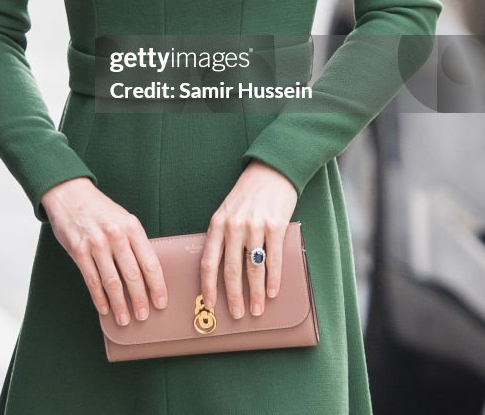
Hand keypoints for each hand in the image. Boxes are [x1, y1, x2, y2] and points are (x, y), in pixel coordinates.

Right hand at [41, 177, 167, 325]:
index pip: (150, 262)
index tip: (161, 302)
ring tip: (125, 319)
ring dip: (120, 304)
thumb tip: (146, 274)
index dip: (157, 286)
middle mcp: (116, 235)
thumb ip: (134, 242)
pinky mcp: (79, 251)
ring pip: (112, 282)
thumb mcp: (123, 218)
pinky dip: (99, 298)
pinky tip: (105, 308)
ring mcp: (96, 244)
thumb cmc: (100, 209)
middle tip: (144, 316)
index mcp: (132, 227)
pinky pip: (92, 280)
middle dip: (139, 300)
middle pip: (132, 275)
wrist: (70, 194)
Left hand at [200, 159, 297, 318]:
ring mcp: (255, 226)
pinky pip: (273, 259)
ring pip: (253, 269)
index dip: (208, 286)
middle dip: (233, 297)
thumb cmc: (248, 194)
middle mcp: (234, 226)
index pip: (208, 261)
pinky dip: (273, 279)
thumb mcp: (227, 211)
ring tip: (258, 309)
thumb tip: (222, 271)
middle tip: (237, 314)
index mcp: (217, 223)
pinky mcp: (275, 226)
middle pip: (231, 270)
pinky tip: (273, 292)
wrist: (272, 171)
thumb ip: (223, 236)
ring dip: (256, 293)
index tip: (209, 305)